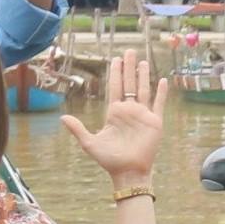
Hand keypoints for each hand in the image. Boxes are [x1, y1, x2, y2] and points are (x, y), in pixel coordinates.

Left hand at [63, 53, 162, 181]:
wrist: (128, 171)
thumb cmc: (109, 159)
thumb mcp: (89, 143)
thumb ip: (78, 129)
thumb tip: (62, 117)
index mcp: (115, 113)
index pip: (115, 88)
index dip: (116, 73)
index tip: (116, 59)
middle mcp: (129, 111)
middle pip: (129, 84)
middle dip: (128, 68)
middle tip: (129, 51)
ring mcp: (143, 115)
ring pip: (144, 90)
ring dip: (143, 75)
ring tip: (142, 61)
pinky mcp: (155, 122)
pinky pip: (159, 104)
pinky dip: (161, 93)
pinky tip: (162, 81)